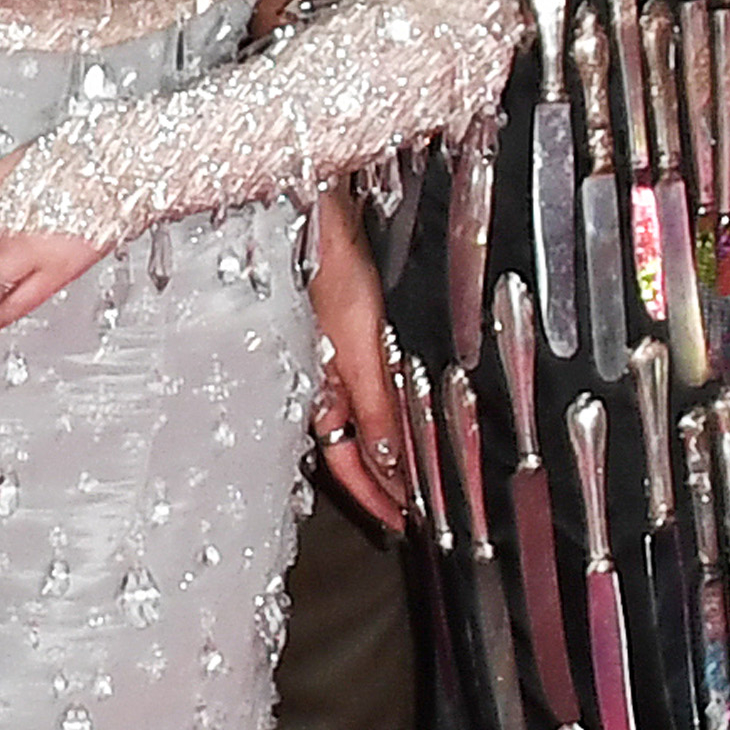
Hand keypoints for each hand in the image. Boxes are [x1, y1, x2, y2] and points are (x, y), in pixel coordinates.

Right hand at [308, 183, 407, 531]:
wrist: (311, 203)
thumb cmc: (325, 262)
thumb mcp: (361, 342)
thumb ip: (376, 404)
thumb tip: (393, 463)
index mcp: (319, 389)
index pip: (351, 464)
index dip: (379, 500)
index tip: (408, 526)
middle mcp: (322, 378)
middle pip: (354, 447)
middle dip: (384, 482)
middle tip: (418, 509)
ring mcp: (331, 355)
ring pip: (362, 419)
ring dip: (388, 448)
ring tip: (418, 471)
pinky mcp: (344, 329)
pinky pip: (366, 386)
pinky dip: (387, 410)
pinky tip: (402, 409)